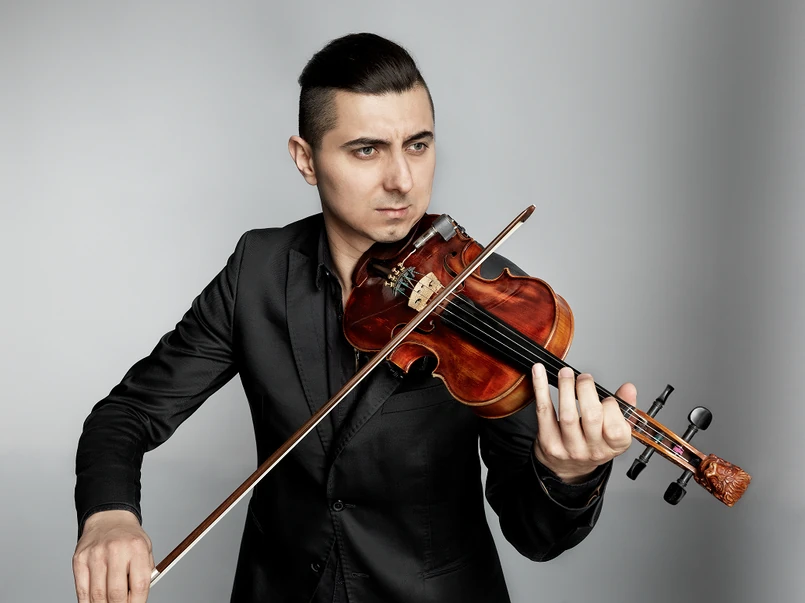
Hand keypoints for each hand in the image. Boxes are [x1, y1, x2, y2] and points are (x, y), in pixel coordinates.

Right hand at [72, 509, 153, 602]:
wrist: (109, 518)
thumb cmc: (129, 538)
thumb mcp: (145, 550)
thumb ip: (144, 573)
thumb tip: (136, 599)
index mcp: (137, 548)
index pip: (139, 585)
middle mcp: (116, 550)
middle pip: (116, 593)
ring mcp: (95, 555)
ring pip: (97, 595)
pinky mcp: (80, 560)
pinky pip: (82, 590)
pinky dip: (87, 602)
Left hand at [532, 363, 633, 482]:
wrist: (567, 468)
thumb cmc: (593, 443)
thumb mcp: (615, 430)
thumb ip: (624, 408)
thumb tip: (629, 388)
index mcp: (613, 447)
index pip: (616, 427)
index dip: (611, 407)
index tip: (606, 398)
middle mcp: (593, 451)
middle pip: (592, 417)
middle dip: (587, 390)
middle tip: (584, 377)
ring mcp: (569, 448)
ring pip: (568, 415)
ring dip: (566, 388)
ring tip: (565, 373)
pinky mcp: (549, 442)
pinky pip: (544, 411)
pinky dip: (541, 388)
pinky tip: (539, 372)